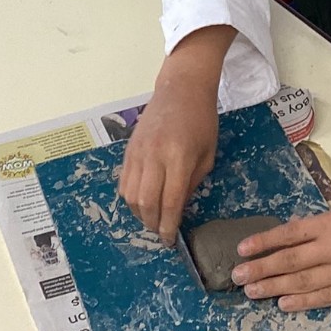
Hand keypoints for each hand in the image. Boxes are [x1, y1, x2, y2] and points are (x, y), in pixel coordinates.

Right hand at [119, 78, 219, 245]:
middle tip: (161, 232)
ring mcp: (138, 152)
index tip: (171, 240)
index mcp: (179, 157)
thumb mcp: (207, 154)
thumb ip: (192, 183)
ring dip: (139, 214)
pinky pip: (123, 182)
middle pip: (146, 202)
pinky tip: (142, 202)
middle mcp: (154, 156)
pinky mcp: (128, 150)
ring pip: (130, 195)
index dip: (169, 225)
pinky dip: (130, 198)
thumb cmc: (202, 120)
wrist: (181, 89)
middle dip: (153, 224)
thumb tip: (177, 209)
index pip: (170, 201)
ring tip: (152, 219)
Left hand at [231, 203, 330, 310]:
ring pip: (302, 282)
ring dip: (274, 287)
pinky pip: (324, 298)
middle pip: (290, 260)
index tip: (241, 249)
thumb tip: (293, 233)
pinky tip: (282, 303)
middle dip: (261, 268)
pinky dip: (302, 302)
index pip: (289, 233)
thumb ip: (322, 225)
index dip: (263, 242)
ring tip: (251, 291)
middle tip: (236, 276)